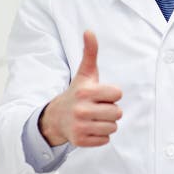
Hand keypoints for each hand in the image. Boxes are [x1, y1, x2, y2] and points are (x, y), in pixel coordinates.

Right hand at [39, 30, 122, 146]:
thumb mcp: (85, 73)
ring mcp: (80, 127)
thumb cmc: (77, 93)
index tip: (100, 94)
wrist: (56, 117)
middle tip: (97, 107)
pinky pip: (105, 140)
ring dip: (107, 123)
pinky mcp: (80, 141)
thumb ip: (90, 52)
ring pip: (113, 127)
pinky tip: (90, 128)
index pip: (118, 94)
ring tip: (94, 117)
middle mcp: (82, 110)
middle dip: (110, 109)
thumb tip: (89, 31)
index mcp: (85, 92)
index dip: (112, 94)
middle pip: (118, 112)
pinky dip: (101, 135)